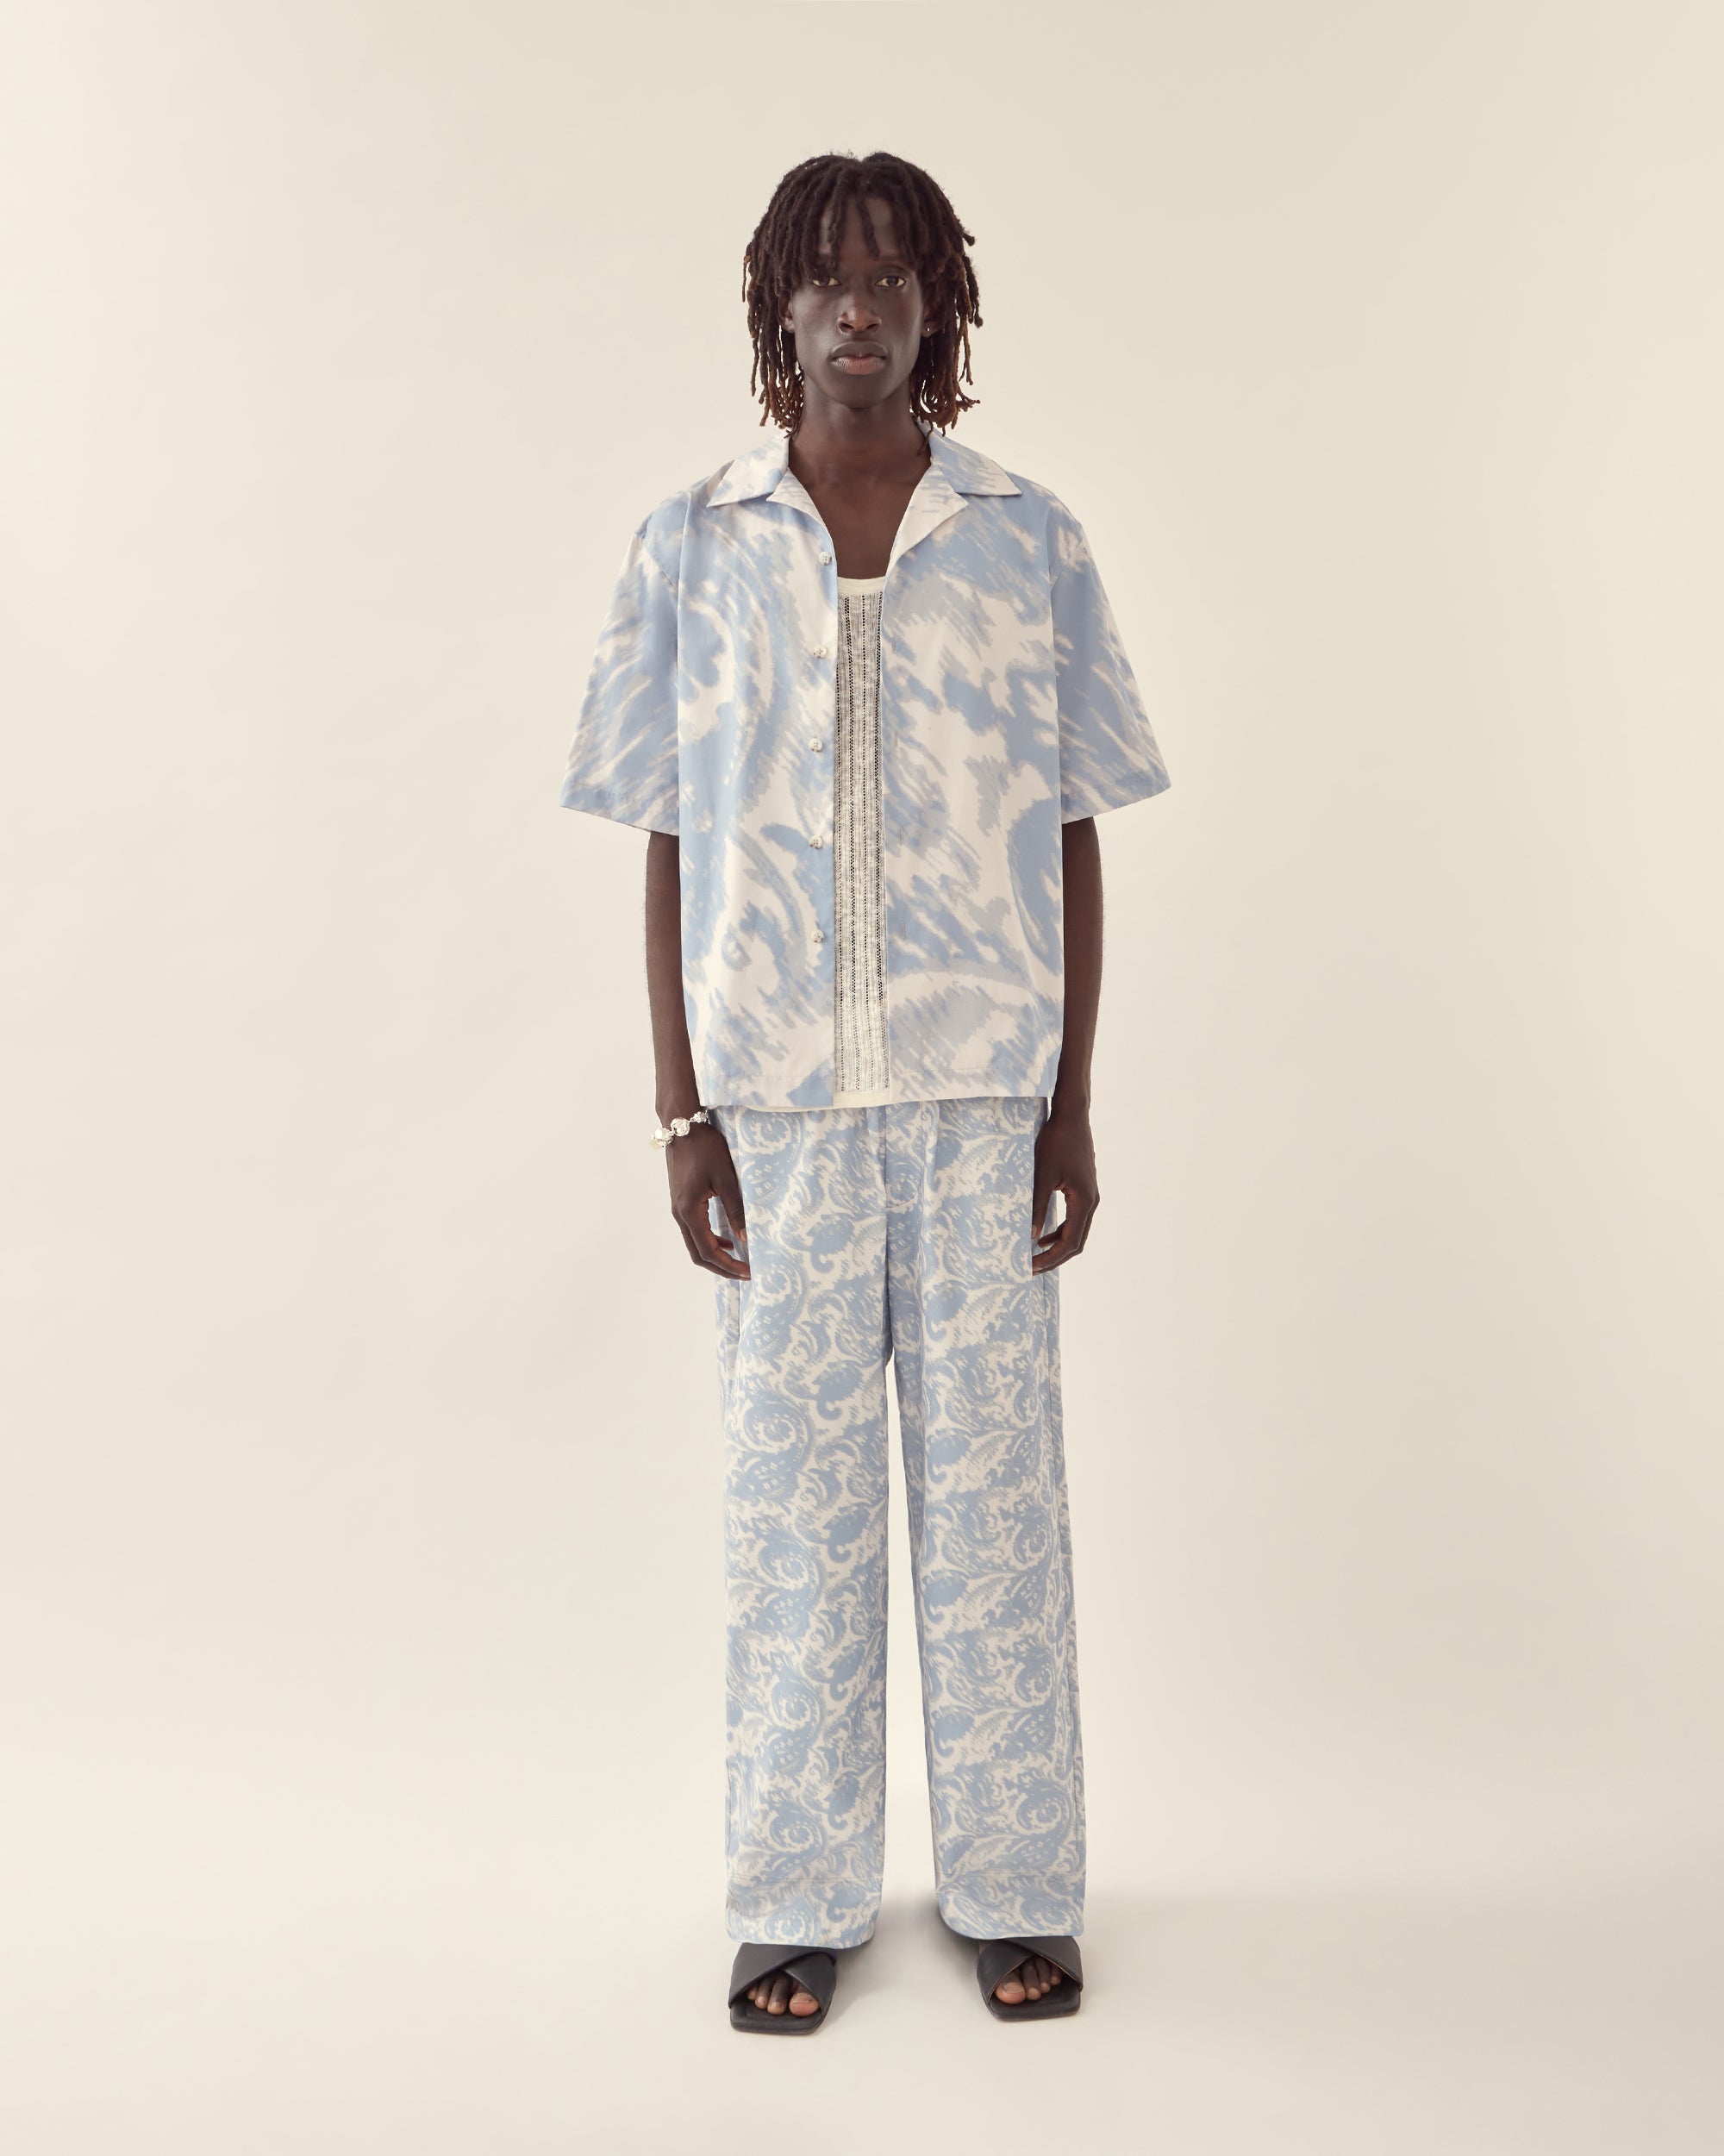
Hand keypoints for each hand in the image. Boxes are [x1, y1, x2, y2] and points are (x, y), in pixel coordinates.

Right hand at [666, 1122, 749, 1279]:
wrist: (682, 1126)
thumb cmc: (705, 1148)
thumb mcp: (725, 1178)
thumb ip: (735, 1209)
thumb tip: (746, 1238)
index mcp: (689, 1211)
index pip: (708, 1251)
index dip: (728, 1266)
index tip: (748, 1272)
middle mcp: (680, 1214)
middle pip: (698, 1254)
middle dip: (721, 1268)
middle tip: (744, 1273)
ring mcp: (678, 1208)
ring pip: (694, 1244)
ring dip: (715, 1255)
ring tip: (739, 1259)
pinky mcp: (681, 1201)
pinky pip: (694, 1230)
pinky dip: (710, 1240)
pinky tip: (727, 1238)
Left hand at [1031, 1104, 1098, 1272]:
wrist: (1071, 1116)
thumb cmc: (1056, 1142)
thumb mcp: (1042, 1175)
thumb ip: (1037, 1206)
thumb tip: (1032, 1236)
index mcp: (1083, 1200)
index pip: (1070, 1242)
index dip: (1051, 1258)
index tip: (1032, 1266)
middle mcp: (1091, 1201)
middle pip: (1076, 1242)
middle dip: (1055, 1258)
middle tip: (1032, 1268)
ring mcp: (1089, 1195)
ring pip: (1077, 1231)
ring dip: (1058, 1246)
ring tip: (1036, 1256)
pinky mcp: (1083, 1189)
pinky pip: (1075, 1219)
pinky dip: (1061, 1231)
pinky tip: (1043, 1236)